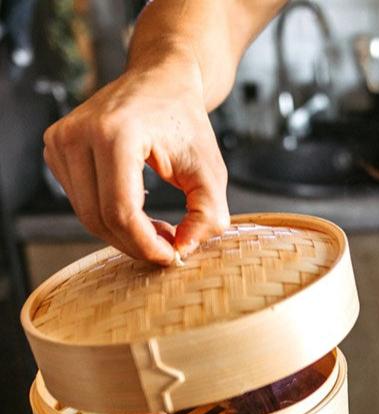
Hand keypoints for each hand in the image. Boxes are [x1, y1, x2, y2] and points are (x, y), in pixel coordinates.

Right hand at [43, 56, 229, 264]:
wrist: (161, 80)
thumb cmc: (187, 123)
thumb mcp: (211, 172)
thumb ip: (208, 216)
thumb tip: (184, 250)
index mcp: (116, 134)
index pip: (122, 211)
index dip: (147, 245)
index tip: (173, 256)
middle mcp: (78, 134)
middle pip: (99, 219)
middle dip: (137, 244)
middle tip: (170, 247)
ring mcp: (61, 140)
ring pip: (87, 216)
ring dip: (125, 235)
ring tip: (160, 229)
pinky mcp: (56, 149)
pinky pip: (81, 202)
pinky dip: (110, 218)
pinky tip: (139, 213)